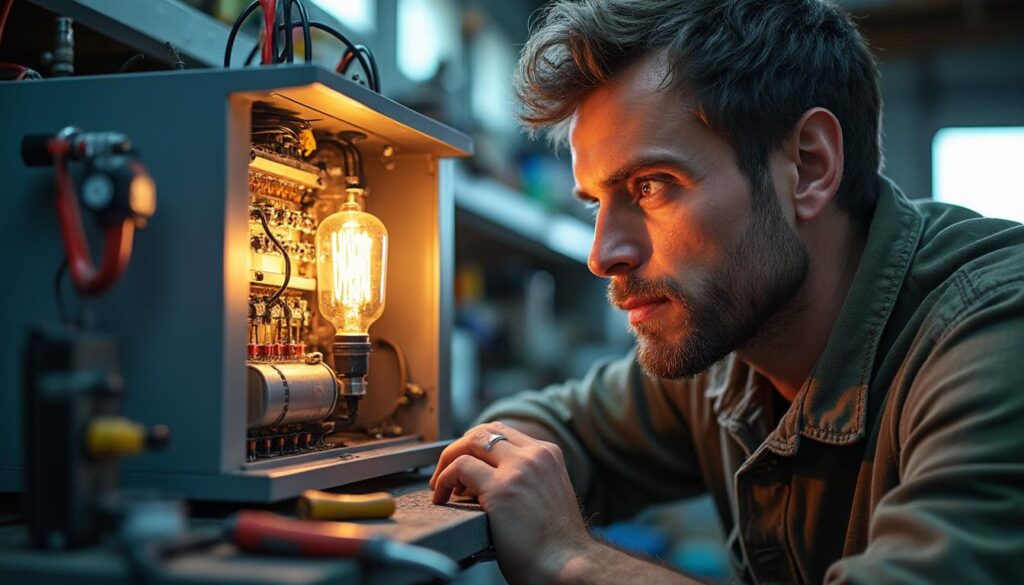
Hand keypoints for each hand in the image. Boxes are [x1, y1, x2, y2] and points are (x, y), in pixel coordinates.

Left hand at [430, 421, 592, 583]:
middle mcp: (535, 456)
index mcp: (548, 455)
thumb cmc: (556, 544)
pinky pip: (460, 468)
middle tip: (445, 471)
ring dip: (447, 460)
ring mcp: (518, 469)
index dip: (476, 445)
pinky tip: (441, 497)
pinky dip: (444, 480)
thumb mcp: (548, 495)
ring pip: (470, 442)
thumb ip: (527, 480)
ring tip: (440, 484)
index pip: (503, 433)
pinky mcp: (501, 489)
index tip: (464, 463)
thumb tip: (486, 480)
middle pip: (484, 432)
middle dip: (459, 447)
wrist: (568, 565)